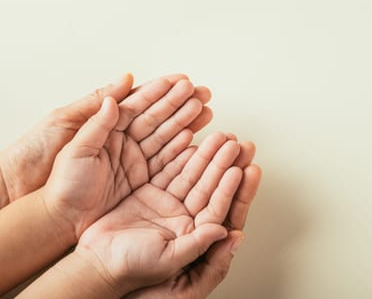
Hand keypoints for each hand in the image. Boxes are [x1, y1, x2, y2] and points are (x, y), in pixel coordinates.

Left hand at [43, 76, 209, 238]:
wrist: (63, 219)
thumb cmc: (62, 184)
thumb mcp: (74, 149)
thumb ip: (96, 123)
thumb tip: (114, 98)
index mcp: (105, 128)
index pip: (136, 104)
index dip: (158, 91)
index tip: (179, 80)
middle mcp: (123, 140)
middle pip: (156, 117)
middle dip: (179, 102)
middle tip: (200, 91)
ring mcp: (135, 159)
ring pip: (165, 135)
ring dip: (185, 121)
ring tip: (204, 109)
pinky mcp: (142, 177)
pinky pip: (166, 159)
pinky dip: (181, 148)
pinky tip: (194, 136)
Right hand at [75, 133, 243, 294]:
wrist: (96, 262)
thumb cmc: (130, 268)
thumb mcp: (167, 261)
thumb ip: (197, 245)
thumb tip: (226, 232)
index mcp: (193, 235)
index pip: (216, 207)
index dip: (229, 189)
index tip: (240, 170)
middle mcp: (184, 218)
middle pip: (208, 187)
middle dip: (222, 164)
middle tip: (235, 144)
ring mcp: (168, 204)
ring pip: (191, 175)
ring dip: (205, 156)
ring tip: (220, 137)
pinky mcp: (151, 194)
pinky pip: (168, 170)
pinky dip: (179, 156)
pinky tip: (192, 141)